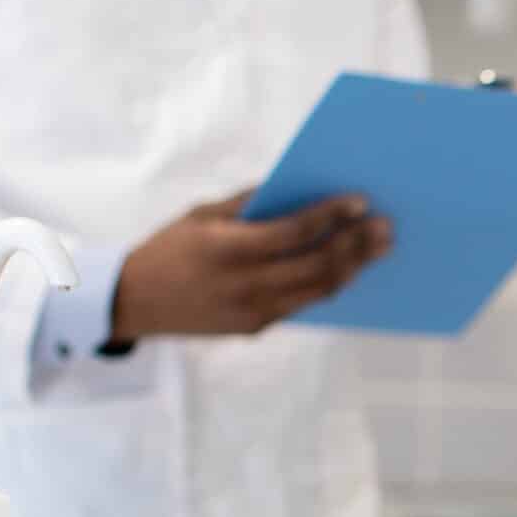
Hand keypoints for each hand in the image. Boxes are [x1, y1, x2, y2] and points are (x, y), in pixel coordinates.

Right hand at [109, 189, 391, 341]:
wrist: (131, 302)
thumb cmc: (169, 248)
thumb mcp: (202, 214)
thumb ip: (249, 203)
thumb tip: (298, 188)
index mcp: (228, 250)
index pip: (294, 232)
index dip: (331, 216)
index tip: (359, 201)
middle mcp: (244, 285)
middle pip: (318, 266)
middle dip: (356, 246)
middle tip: (385, 228)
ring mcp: (252, 312)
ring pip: (318, 291)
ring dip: (353, 268)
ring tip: (377, 248)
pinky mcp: (256, 328)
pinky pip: (302, 304)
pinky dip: (328, 284)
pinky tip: (347, 267)